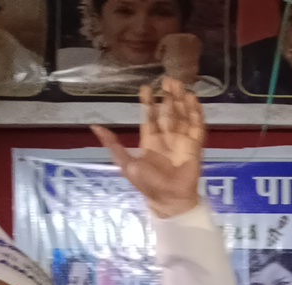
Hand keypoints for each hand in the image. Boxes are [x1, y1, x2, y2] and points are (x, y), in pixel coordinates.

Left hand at [91, 77, 205, 218]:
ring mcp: (182, 141)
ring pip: (182, 116)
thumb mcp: (125, 163)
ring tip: (179, 84)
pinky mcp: (195, 146)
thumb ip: (113, 144)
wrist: (169, 198)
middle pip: (168, 113)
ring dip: (181, 100)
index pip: (150, 117)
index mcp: (150, 141)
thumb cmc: (147, 183)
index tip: (146, 88)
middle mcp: (166, 138)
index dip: (148, 103)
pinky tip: (193, 100)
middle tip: (168, 79)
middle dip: (168, 96)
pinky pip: (197, 127)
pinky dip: (196, 113)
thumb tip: (95, 126)